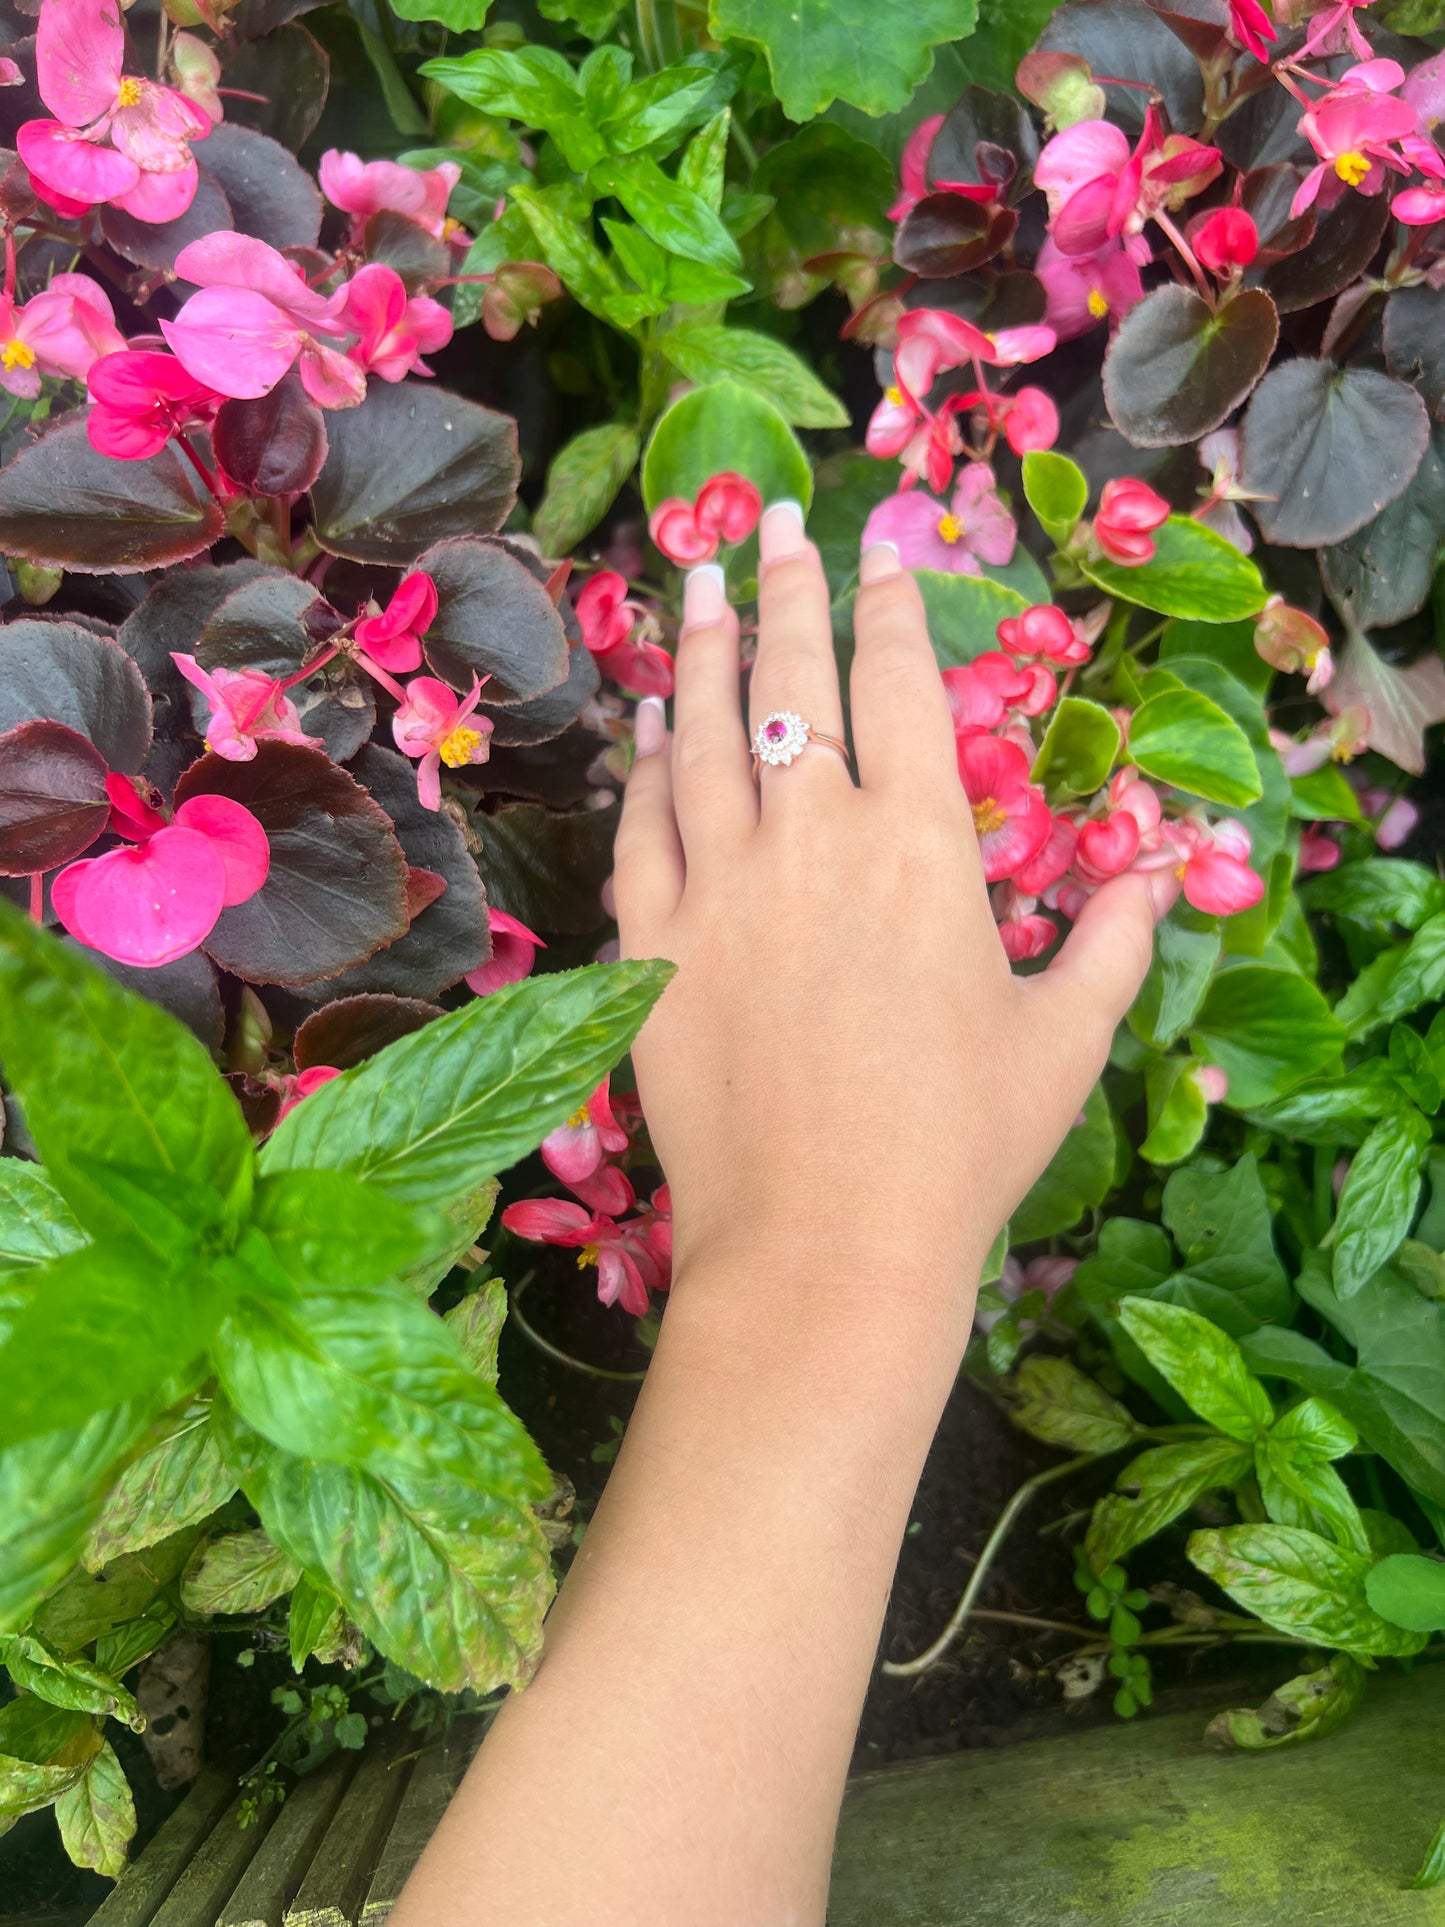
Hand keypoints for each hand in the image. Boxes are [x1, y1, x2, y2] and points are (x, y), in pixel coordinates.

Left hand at [616, 503, 1175, 1295]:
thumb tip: (1159, 863)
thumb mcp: (1066, 1038)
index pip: (902, 685)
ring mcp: (716, 884)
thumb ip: (1115, 936)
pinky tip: (649, 724)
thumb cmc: (961, 1146)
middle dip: (786, 587)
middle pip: (791, 678)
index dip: (891, 606)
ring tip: (696, 580)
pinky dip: (646, 763)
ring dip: (701, 647)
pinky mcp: (648, 943)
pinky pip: (640, 824)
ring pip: (702, 732)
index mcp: (920, 843)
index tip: (879, 548)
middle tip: (774, 523)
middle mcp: (811, 836)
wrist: (824, 1242)